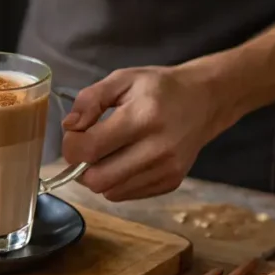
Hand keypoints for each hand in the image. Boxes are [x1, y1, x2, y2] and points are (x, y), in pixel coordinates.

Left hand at [61, 66, 234, 201]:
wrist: (205, 100)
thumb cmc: (159, 88)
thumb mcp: (122, 79)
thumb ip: (90, 99)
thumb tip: (69, 126)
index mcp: (142, 118)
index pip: (90, 148)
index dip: (71, 145)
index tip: (75, 133)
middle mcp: (157, 149)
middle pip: (97, 179)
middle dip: (81, 166)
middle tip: (86, 147)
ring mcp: (166, 170)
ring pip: (109, 192)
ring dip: (98, 175)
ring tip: (106, 153)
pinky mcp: (171, 183)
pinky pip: (126, 195)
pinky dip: (116, 182)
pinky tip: (123, 161)